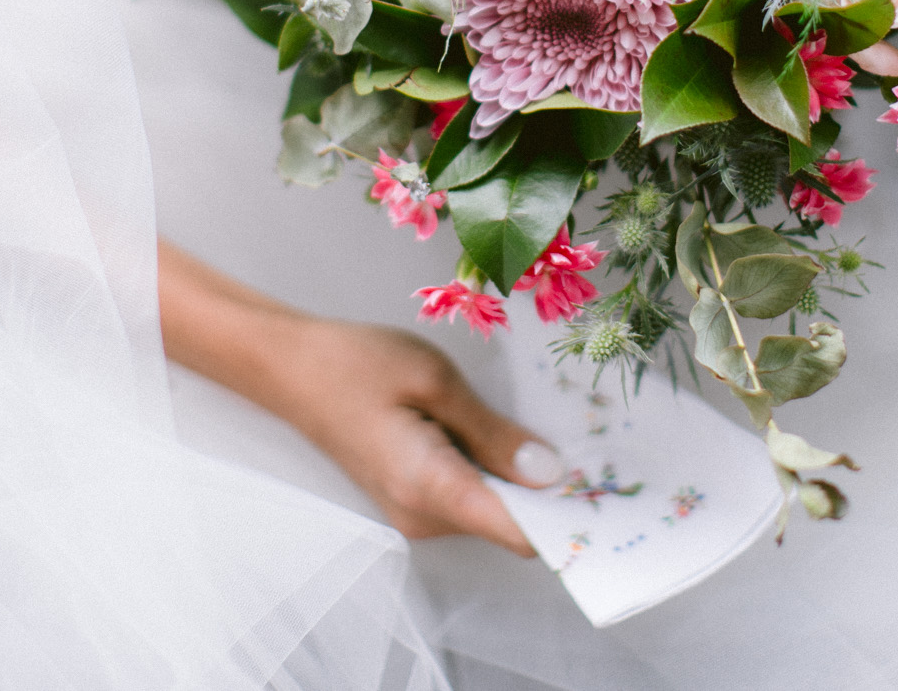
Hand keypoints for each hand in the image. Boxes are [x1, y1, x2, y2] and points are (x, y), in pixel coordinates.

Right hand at [154, 243, 558, 557]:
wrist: (288, 366)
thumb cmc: (356, 363)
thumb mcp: (435, 380)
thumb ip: (494, 432)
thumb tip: (551, 474)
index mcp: (430, 488)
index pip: (519, 533)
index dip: (569, 518)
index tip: (609, 488)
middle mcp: (424, 516)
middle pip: (513, 524)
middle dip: (555, 493)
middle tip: (598, 443)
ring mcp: (415, 512)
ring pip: (495, 510)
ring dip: (527, 479)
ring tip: (555, 427)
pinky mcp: (412, 496)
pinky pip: (472, 495)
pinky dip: (498, 472)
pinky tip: (511, 432)